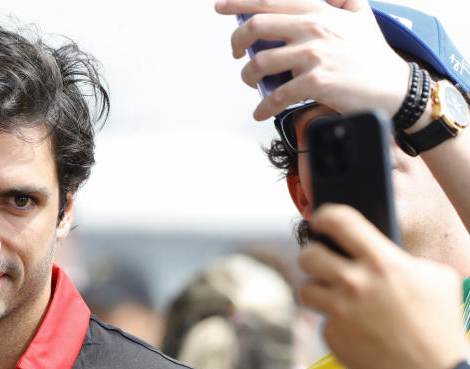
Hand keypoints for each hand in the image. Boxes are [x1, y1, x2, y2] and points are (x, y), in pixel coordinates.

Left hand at [215, 0, 410, 120]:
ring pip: (259, 63)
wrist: (394, 86)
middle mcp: (314, 28)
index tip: (221, 6)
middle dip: (236, 41)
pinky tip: (261, 112)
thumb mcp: (361, 14)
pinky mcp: (315, 82)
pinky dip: (264, 106)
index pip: (271, 0)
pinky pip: (276, 95)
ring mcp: (314, 55)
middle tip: (236, 53)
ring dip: (247, 76)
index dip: (240, 1)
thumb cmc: (373, 55)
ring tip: (252, 82)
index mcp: (320, 10)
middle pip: (256, 27)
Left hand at [298, 204, 469, 368]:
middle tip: (322, 262)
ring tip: (338, 297)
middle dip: (313, 256)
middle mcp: (354, 283)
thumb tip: (378, 252)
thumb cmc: (441, 322)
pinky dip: (336, 323)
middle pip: (308, 256)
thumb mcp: (435, 277)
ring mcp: (339, 312)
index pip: (338, 220)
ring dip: (319, 291)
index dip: (324, 215)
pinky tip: (358, 329)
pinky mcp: (332, 337)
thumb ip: (400, 259)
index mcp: (382, 261)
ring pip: (307, 290)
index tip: (321, 220)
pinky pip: (323, 322)